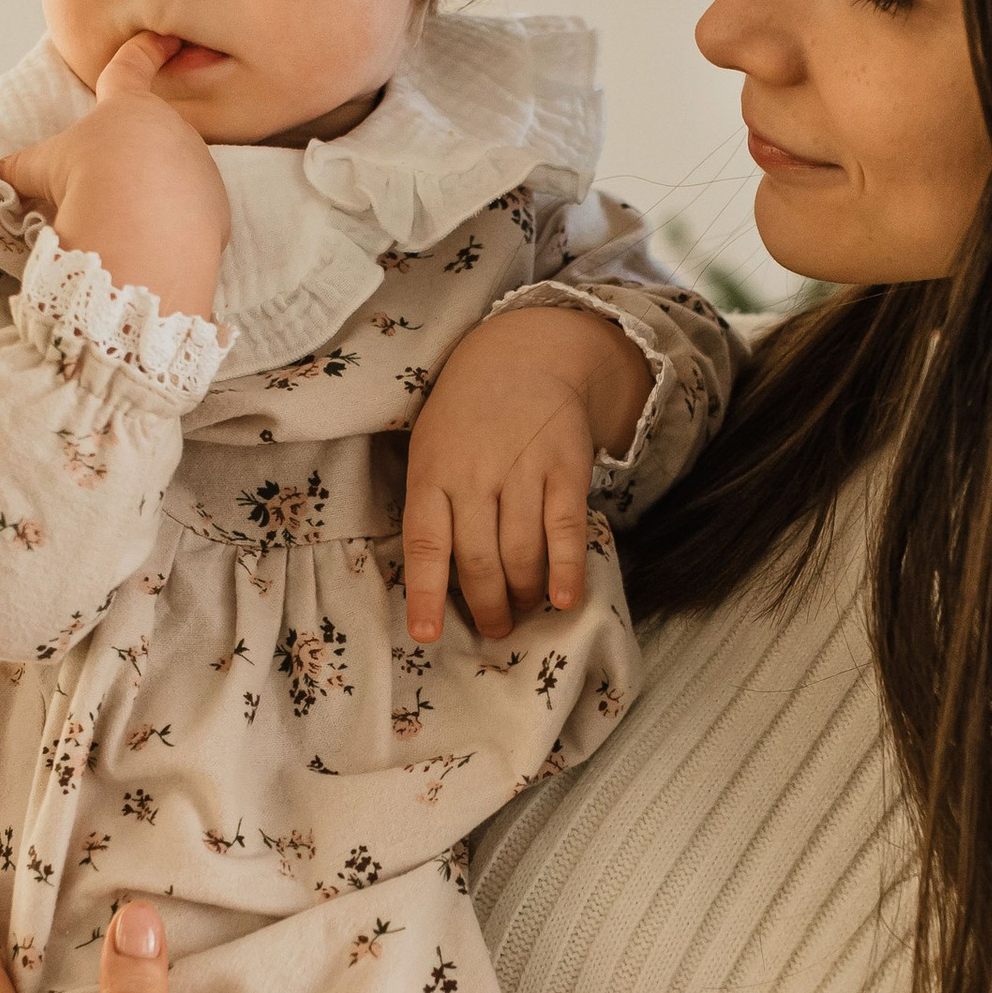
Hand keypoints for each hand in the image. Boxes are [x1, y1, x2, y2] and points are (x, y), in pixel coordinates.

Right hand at [0, 37, 230, 316]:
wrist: (140, 226)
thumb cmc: (88, 180)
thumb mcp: (43, 168)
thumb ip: (22, 168)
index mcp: (129, 107)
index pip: (132, 67)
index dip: (144, 50)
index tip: (164, 37)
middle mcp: (173, 128)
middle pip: (153, 135)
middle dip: (135, 157)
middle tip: (111, 186)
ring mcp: (199, 166)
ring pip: (176, 176)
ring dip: (156, 193)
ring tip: (128, 221)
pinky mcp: (216, 206)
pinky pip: (194, 212)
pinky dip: (175, 223)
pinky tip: (153, 240)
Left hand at [402, 306, 651, 643]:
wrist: (525, 357)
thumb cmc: (466, 418)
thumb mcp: (430, 450)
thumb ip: (431, 506)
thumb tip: (435, 580)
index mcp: (432, 474)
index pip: (426, 543)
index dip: (425, 594)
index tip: (426, 635)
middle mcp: (475, 474)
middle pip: (480, 559)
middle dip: (488, 606)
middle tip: (495, 628)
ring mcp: (522, 470)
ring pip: (522, 553)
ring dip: (524, 594)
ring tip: (524, 609)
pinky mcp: (566, 468)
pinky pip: (565, 530)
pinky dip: (566, 571)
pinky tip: (565, 600)